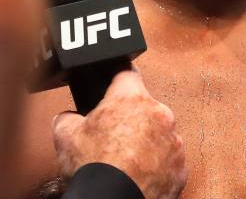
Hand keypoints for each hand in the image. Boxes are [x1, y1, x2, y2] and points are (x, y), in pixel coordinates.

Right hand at [53, 68, 187, 198]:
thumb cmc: (93, 170)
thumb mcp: (65, 135)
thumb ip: (68, 117)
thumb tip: (69, 118)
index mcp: (131, 98)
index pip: (126, 72)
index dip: (117, 77)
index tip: (115, 82)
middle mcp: (159, 114)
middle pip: (143, 106)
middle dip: (130, 118)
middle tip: (112, 136)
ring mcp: (173, 141)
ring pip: (158, 133)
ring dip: (146, 141)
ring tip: (125, 159)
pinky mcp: (181, 167)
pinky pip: (168, 159)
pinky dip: (157, 164)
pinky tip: (139, 173)